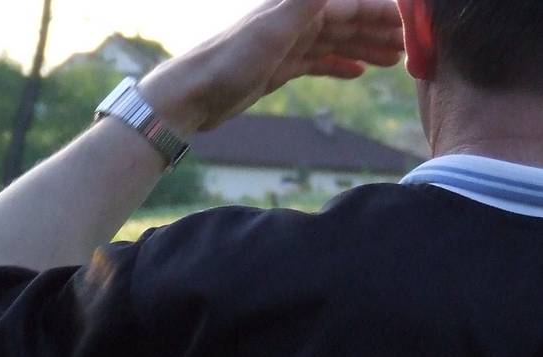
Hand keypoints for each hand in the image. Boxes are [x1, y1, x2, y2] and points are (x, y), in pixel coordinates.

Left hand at [140, 0, 404, 133]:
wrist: (190, 97)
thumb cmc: (228, 61)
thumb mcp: (275, 26)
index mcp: (299, 5)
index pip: (353, 3)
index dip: (384, 12)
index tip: (415, 23)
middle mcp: (293, 19)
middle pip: (348, 20)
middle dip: (381, 30)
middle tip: (416, 47)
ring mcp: (285, 44)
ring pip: (335, 41)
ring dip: (366, 47)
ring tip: (397, 61)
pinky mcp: (276, 68)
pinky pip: (316, 62)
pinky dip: (338, 64)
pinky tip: (358, 72)